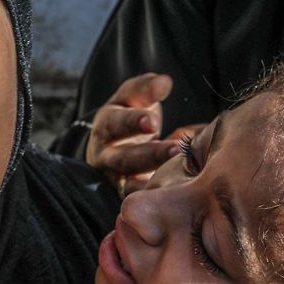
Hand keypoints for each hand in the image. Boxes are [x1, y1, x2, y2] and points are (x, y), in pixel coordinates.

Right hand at [84, 73, 177, 195]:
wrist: (113, 145)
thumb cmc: (129, 116)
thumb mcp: (133, 98)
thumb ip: (146, 89)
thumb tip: (164, 82)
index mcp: (106, 125)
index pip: (116, 122)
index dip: (133, 122)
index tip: (152, 122)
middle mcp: (105, 155)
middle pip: (124, 157)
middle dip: (149, 154)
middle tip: (174, 149)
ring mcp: (114, 179)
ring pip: (130, 184)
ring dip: (154, 180)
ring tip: (179, 174)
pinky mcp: (125, 196)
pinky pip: (138, 201)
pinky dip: (153, 199)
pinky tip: (174, 195)